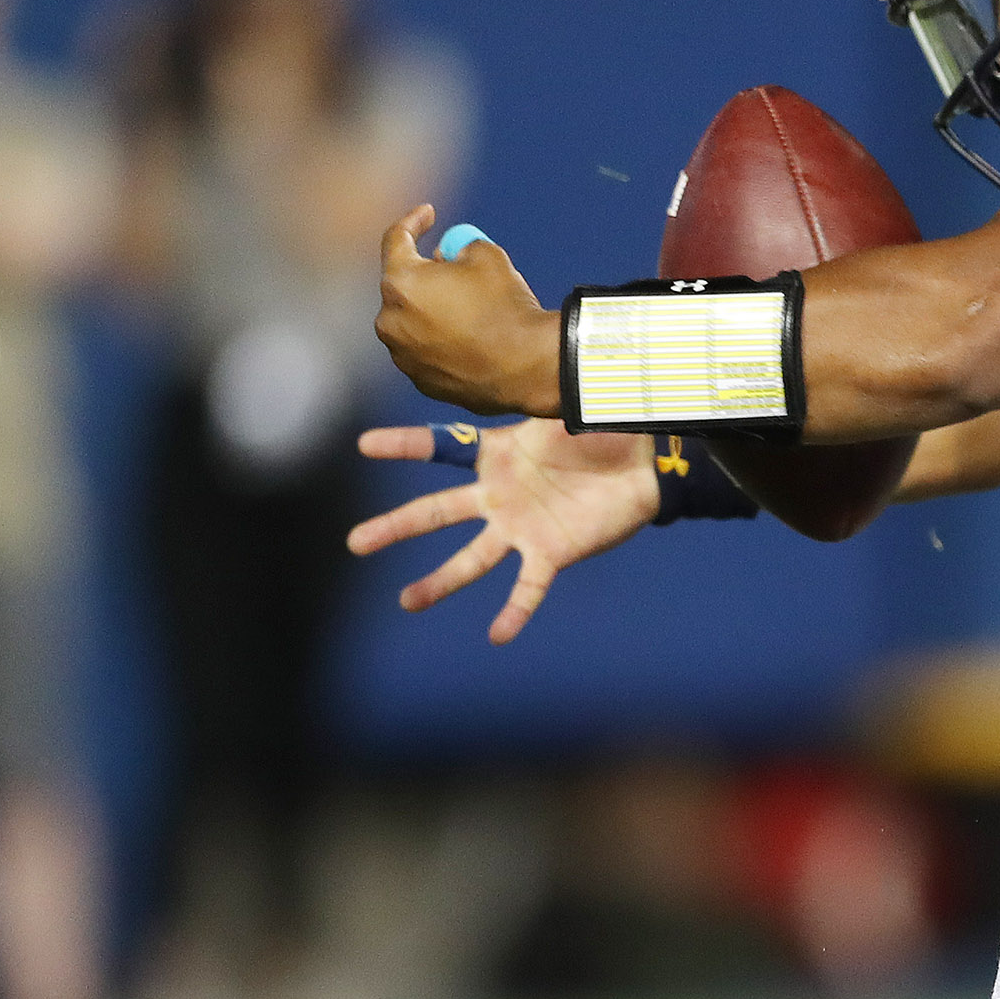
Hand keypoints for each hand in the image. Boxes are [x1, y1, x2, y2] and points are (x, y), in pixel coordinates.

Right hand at [349, 417, 657, 643]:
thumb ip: (535, 394)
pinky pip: (529, 588)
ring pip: (471, 560)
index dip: (405, 446)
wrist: (644, 464)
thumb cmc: (602, 431)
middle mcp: (499, 497)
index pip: (441, 450)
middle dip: (395, 528)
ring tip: (407, 603)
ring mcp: (521, 529)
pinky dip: (515, 612)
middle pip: (436, 512)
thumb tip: (523, 362)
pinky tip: (497, 635)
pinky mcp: (551, 554)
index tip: (364, 446)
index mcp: (496, 456)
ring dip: (439, 582)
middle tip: (355, 543)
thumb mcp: (562, 407)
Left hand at [375, 206, 560, 416]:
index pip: (395, 239)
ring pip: (411, 321)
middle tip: (452, 267)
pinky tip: (472, 343)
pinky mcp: (421, 381)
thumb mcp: (488, 255)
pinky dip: (441, 343)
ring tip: (470, 313)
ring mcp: (403, 355)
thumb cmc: (508, 307)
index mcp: (401, 282)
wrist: (529, 367)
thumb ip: (458, 248)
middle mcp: (390, 320)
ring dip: (431, 311)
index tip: (428, 214)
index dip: (413, 221)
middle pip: (400, 285)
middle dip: (424, 273)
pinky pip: (425, 351)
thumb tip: (448, 256)